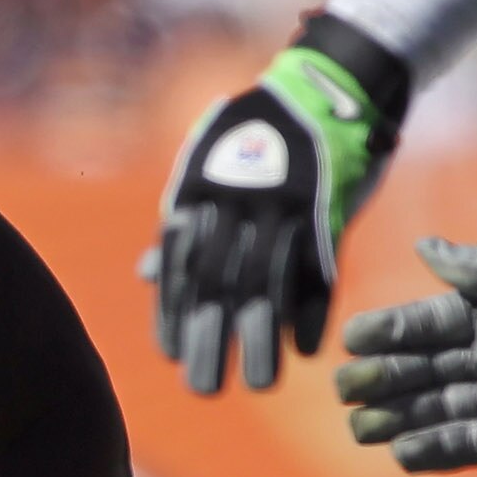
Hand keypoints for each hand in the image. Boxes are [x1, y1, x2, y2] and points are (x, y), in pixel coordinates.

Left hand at [152, 23, 402, 394]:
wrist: (328, 86)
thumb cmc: (260, 132)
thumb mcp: (207, 166)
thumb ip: (180, 223)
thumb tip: (146, 275)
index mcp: (199, 193)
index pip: (178, 265)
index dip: (171, 313)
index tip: (170, 354)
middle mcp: (235, 204)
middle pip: (217, 284)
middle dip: (208, 341)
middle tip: (202, 390)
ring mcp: (284, 208)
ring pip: (268, 287)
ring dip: (263, 341)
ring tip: (258, 384)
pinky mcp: (330, 210)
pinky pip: (320, 270)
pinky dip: (314, 311)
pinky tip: (308, 350)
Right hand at [334, 231, 476, 471]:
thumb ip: (473, 269)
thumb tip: (421, 247)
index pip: (427, 325)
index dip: (389, 331)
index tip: (351, 338)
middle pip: (423, 372)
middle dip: (382, 378)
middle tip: (345, 386)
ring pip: (438, 410)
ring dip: (398, 419)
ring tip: (361, 427)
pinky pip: (473, 445)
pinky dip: (438, 450)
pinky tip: (401, 453)